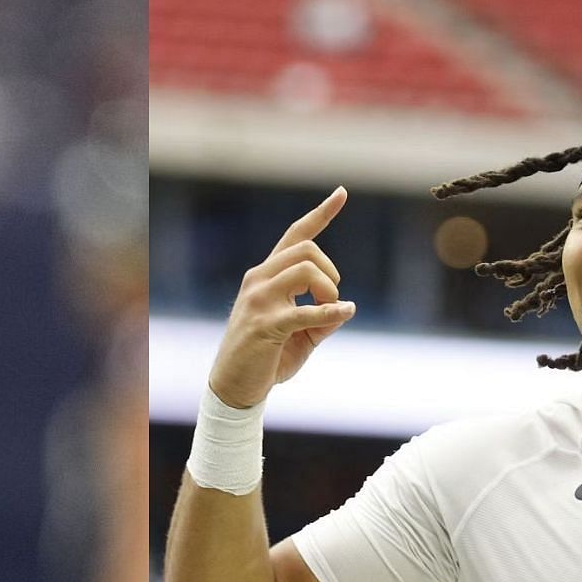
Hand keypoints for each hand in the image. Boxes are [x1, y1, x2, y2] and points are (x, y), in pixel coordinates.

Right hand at [207, 186, 356, 408]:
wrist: (235, 389)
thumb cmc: (267, 359)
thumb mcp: (302, 335)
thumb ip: (324, 318)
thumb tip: (346, 307)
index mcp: (266, 277)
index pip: (296, 236)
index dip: (321, 214)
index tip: (342, 192)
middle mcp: (259, 280)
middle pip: (307, 251)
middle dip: (330, 274)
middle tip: (332, 303)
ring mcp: (259, 300)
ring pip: (307, 271)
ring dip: (329, 292)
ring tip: (330, 314)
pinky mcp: (265, 324)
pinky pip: (306, 311)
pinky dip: (331, 312)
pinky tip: (346, 313)